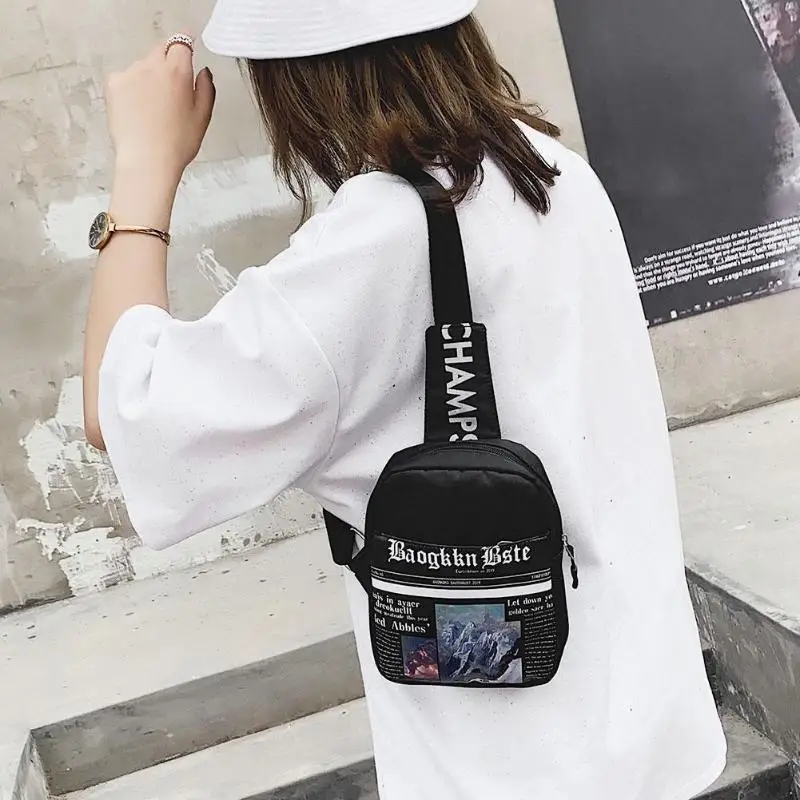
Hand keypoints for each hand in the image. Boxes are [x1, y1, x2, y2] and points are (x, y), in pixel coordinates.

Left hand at [105, 38, 215, 183]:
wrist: (147, 160)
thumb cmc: (176, 143)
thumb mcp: (203, 117)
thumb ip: (206, 88)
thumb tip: (203, 73)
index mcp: (177, 71)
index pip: (181, 43)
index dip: (185, 43)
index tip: (187, 46)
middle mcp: (152, 66)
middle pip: (161, 50)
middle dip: (168, 61)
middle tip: (172, 88)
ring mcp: (130, 73)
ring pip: (143, 65)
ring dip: (149, 77)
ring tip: (154, 107)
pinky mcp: (114, 84)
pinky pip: (126, 78)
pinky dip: (132, 88)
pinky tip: (139, 109)